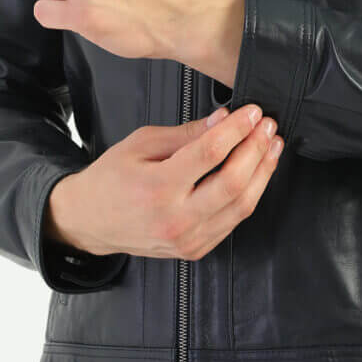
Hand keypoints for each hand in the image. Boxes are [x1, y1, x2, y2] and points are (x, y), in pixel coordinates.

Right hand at [47, 104, 284, 260]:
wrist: (90, 220)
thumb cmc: (111, 179)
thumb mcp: (141, 143)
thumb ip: (186, 133)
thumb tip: (223, 119)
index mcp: (158, 188)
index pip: (211, 153)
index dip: (238, 129)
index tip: (252, 113)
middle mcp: (175, 218)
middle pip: (234, 182)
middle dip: (257, 149)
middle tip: (267, 127)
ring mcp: (187, 239)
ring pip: (242, 206)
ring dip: (263, 173)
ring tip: (271, 147)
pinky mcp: (195, 249)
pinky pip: (233, 222)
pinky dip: (250, 195)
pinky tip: (256, 174)